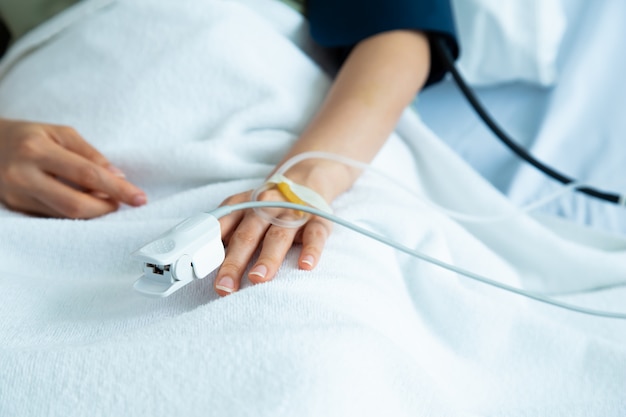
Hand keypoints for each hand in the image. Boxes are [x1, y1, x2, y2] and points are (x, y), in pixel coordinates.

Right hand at [0, 118, 146, 217]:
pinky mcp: (15, 208)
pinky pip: (53, 217)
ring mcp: (17, 196)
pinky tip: (87, 206)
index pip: (87, 174)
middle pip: (75, 204)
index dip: (117, 189)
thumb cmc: (26, 135)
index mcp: (37, 149)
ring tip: (107, 202)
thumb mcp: (58, 133)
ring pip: (64, 216)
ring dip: (93, 213)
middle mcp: (23, 175)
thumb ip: (89, 154)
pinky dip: (76, 214)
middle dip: (106, 208)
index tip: (139, 197)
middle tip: (124, 203)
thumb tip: (117, 176)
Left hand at [213, 186, 332, 295]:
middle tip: (225, 287)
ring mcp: (292, 213)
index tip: (200, 269)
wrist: (305, 180)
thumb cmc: (267, 207)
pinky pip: (314, 235)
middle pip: (247, 236)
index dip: (210, 247)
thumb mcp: (242, 211)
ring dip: (268, 257)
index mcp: (242, 206)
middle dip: (234, 262)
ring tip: (258, 278)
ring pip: (278, 236)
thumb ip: (224, 232)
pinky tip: (305, 265)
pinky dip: (311, 250)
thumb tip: (201, 260)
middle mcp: (265, 208)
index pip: (222, 227)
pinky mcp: (317, 220)